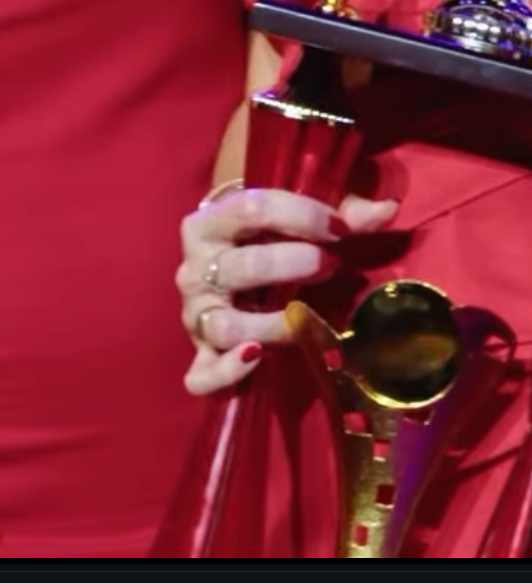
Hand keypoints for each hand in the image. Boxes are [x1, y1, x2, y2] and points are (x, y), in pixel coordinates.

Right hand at [177, 184, 398, 394]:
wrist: (223, 264)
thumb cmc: (265, 237)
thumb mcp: (296, 218)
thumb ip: (343, 211)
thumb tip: (387, 211)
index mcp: (211, 221)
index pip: (252, 208)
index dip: (302, 215)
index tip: (340, 229)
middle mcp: (195, 267)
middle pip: (241, 266)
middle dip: (292, 265)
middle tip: (331, 265)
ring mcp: (195, 313)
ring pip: (224, 324)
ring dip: (268, 325)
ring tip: (304, 321)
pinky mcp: (201, 355)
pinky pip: (202, 374)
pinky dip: (226, 372)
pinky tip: (256, 359)